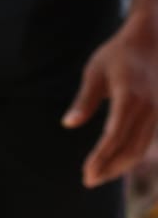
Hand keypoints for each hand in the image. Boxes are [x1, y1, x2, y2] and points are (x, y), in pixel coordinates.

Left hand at [65, 11, 157, 186]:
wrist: (153, 37)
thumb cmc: (119, 53)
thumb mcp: (95, 70)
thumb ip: (84, 100)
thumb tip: (69, 124)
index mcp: (129, 96)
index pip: (114, 136)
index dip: (101, 158)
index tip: (86, 174)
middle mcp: (148, 107)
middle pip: (130, 148)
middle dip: (110, 168)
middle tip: (89, 181)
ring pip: (142, 147)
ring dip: (122, 165)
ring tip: (100, 175)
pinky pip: (148, 139)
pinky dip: (132, 153)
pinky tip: (117, 162)